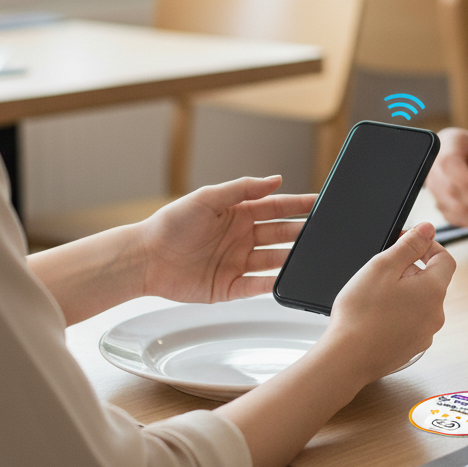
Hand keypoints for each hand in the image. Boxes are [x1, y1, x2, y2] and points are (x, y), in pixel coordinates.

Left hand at [138, 176, 311, 302]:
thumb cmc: (171, 224)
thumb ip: (242, 188)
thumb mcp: (208, 197)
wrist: (145, 258)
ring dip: (290, 258)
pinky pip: (256, 286)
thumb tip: (276, 179)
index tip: (319, 202)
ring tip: (308, 256)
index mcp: (237, 213)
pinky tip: (285, 281)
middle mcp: (240, 237)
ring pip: (273, 261)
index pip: (275, 207)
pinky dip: (272, 285)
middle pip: (279, 234)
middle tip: (322, 231)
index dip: (297, 205)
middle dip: (300, 231)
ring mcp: (236, 263)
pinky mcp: (228, 287)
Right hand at [322, 223, 455, 383]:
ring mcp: (425, 334)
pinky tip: (374, 316)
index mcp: (433, 290)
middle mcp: (435, 314)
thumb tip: (428, 228)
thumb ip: (409, 244)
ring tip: (374, 296)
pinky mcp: (411, 348)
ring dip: (402, 293)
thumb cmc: (361, 312)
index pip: (445, 259)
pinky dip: (397, 314)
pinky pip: (410, 322)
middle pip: (431, 280)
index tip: (406, 244)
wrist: (347, 357)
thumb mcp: (383, 266)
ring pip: (419, 302)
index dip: (427, 246)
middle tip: (381, 271)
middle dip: (409, 270)